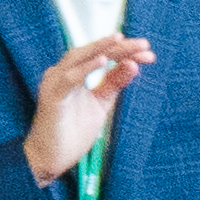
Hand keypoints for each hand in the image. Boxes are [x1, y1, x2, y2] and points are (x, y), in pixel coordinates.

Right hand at [19, 32, 157, 186]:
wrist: (50, 158)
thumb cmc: (72, 131)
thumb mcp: (100, 103)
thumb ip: (113, 84)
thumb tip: (134, 64)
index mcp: (74, 74)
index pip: (102, 56)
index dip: (125, 52)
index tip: (149, 51)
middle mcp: (62, 74)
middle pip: (92, 53)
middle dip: (118, 47)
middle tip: (144, 43)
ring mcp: (55, 83)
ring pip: (77, 58)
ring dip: (100, 49)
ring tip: (120, 41)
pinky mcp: (52, 97)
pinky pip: (69, 79)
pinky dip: (85, 68)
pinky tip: (102, 61)